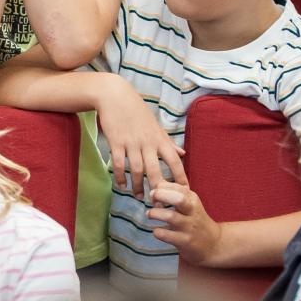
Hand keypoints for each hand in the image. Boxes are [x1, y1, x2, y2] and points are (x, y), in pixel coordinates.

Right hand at [95, 78, 185, 197]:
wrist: (115, 96)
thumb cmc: (136, 111)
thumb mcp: (156, 126)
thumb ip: (168, 142)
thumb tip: (183, 154)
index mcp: (159, 139)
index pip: (174, 161)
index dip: (181, 177)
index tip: (185, 191)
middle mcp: (147, 143)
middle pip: (155, 170)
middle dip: (158, 188)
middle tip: (160, 203)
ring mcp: (131, 143)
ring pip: (136, 170)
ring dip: (137, 185)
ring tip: (139, 196)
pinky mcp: (116, 142)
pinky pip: (118, 164)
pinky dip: (120, 176)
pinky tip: (121, 185)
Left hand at [148, 184, 222, 264]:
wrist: (213, 243)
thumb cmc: (195, 219)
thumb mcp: (190, 203)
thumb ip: (175, 192)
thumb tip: (154, 185)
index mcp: (193, 199)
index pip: (177, 186)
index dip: (161, 187)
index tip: (154, 192)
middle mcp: (192, 211)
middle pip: (178, 199)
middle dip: (161, 195)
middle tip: (151, 198)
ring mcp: (189, 227)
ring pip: (170, 216)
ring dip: (155, 214)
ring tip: (150, 214)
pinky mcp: (185, 241)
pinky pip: (166, 235)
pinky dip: (157, 231)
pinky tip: (157, 230)